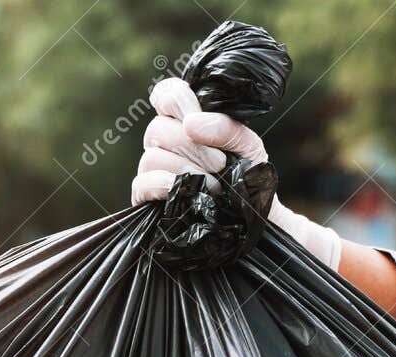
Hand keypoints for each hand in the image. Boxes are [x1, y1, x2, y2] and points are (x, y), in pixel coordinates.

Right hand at [131, 77, 342, 271]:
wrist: (253, 222)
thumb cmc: (249, 180)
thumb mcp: (248, 147)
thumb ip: (226, 127)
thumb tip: (192, 123)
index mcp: (187, 124)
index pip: (166, 95)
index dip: (174, 99)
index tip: (193, 116)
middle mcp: (165, 145)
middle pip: (158, 128)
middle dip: (192, 146)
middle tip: (220, 164)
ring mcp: (154, 172)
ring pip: (151, 156)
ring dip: (185, 169)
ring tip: (212, 186)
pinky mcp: (147, 200)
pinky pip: (142, 183)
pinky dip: (163, 183)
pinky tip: (181, 190)